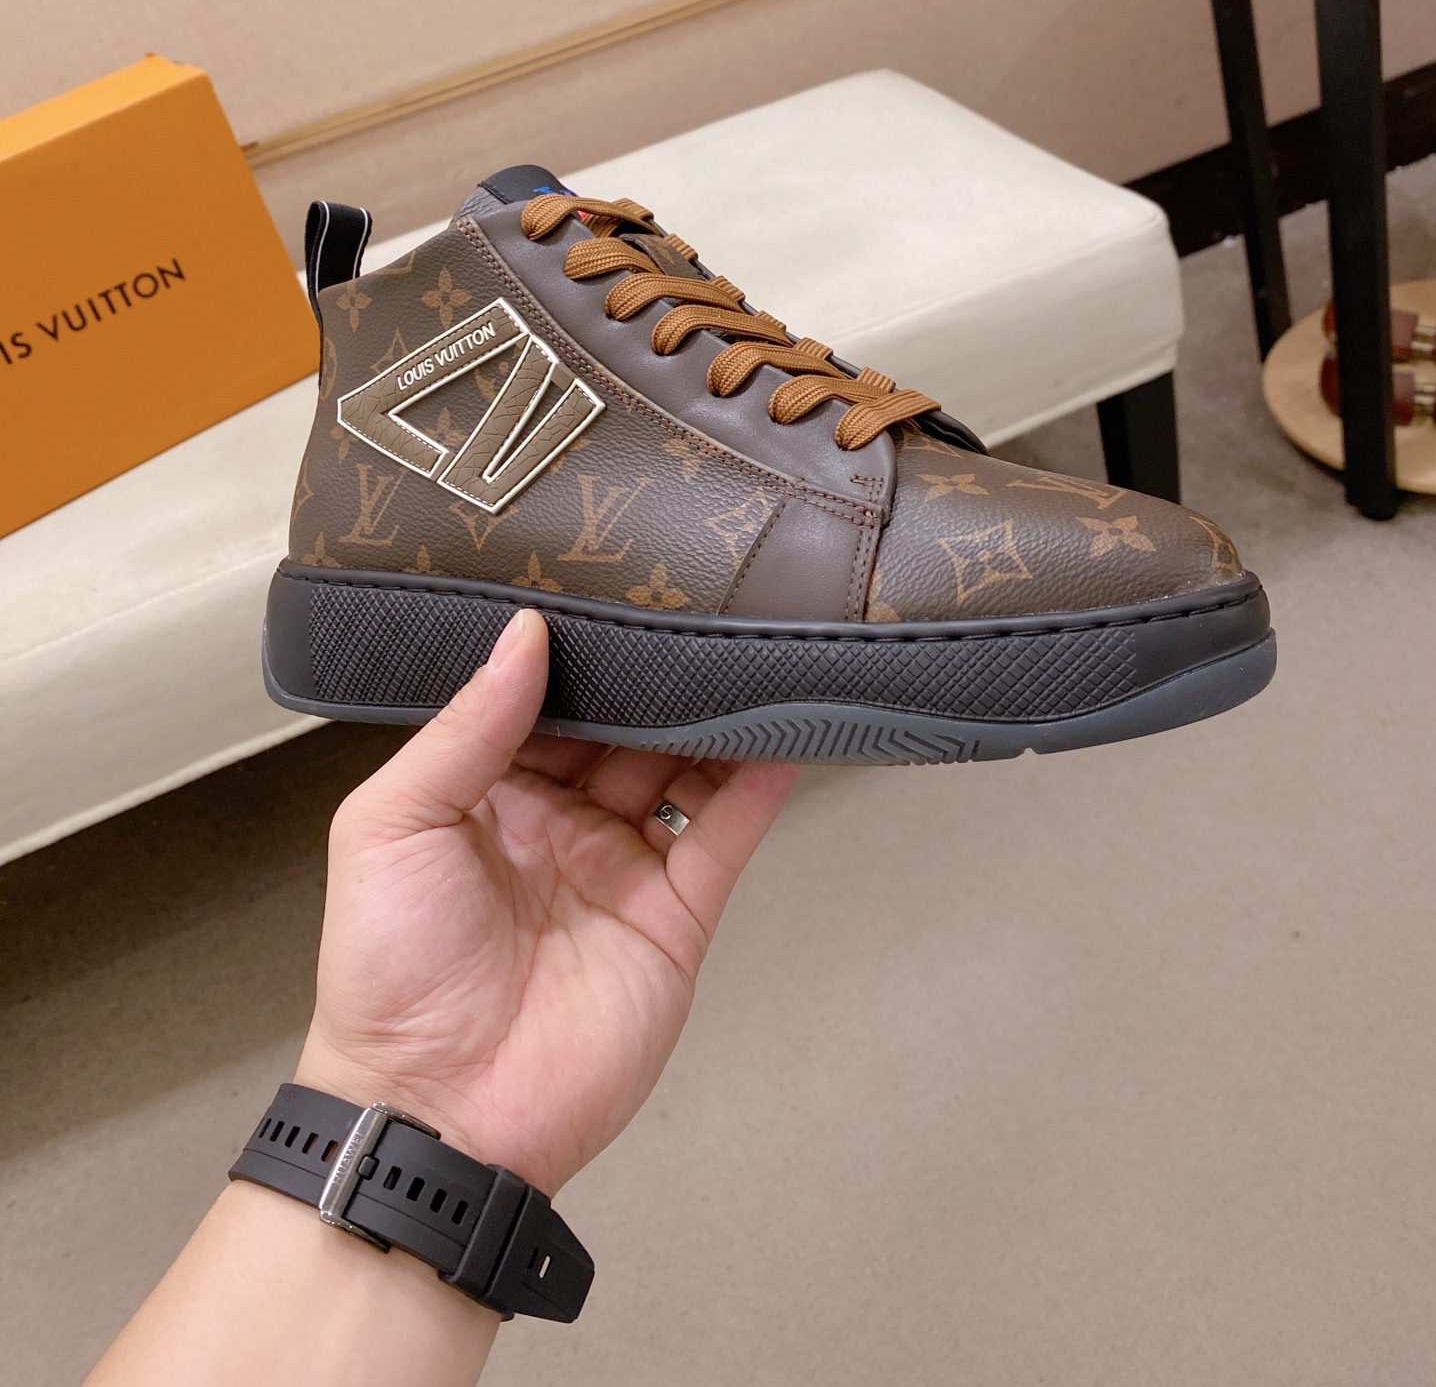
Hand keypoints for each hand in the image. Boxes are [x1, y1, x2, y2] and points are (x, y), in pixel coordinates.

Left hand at [296, 608, 795, 1194]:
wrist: (435, 1112)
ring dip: (713, 718)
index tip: (608, 594)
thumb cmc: (385, 977)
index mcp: (483, 795)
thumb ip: (464, 728)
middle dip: (654, 675)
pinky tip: (779, 735)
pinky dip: (756, 786)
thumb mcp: (390, 825)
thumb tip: (520, 638)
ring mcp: (619, 869)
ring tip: (746, 656)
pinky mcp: (672, 918)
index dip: (574, 654)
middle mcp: (557, 824)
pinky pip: (723, 838)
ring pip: (682, 771)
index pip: (543, 702)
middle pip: (623, 728)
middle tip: (691, 612)